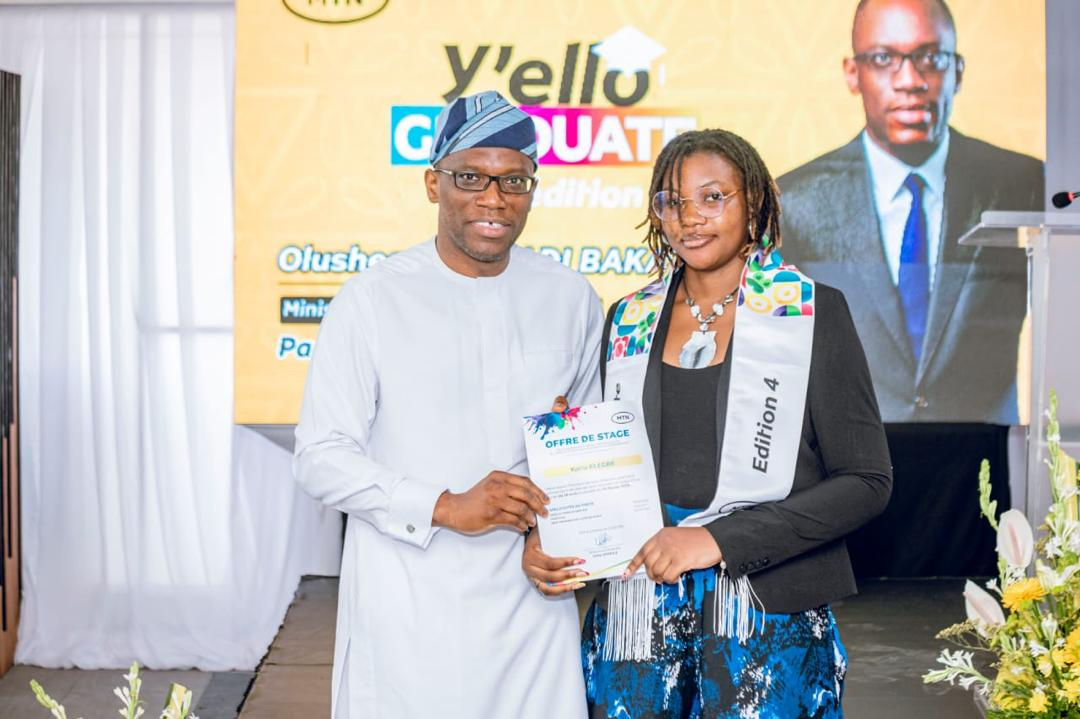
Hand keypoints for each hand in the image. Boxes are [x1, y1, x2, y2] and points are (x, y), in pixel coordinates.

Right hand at [433, 471, 548, 533]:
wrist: (454, 509)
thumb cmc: (474, 499)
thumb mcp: (490, 485)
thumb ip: (507, 487)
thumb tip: (530, 496)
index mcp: (499, 477)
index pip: (525, 482)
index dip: (538, 491)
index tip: (546, 500)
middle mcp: (497, 486)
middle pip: (526, 494)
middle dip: (538, 505)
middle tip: (544, 512)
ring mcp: (494, 500)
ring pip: (521, 508)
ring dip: (530, 517)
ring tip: (532, 522)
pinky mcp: (491, 514)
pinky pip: (513, 520)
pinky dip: (520, 524)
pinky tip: (522, 527)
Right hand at [522, 527, 586, 595]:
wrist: (528, 538)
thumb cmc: (537, 536)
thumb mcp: (543, 534)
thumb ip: (556, 540)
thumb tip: (576, 545)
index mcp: (530, 556)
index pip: (550, 563)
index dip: (565, 563)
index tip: (578, 560)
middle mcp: (529, 568)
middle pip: (550, 577)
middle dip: (568, 575)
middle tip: (581, 572)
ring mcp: (531, 577)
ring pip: (548, 589)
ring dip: (565, 587)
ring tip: (578, 583)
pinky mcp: (536, 582)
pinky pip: (548, 591)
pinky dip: (560, 590)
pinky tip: (571, 586)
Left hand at [624, 527, 722, 583]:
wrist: (715, 539)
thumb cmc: (697, 540)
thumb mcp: (676, 538)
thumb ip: (664, 547)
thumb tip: (654, 564)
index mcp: (661, 535)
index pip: (642, 551)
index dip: (633, 564)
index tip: (626, 573)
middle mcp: (664, 542)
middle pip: (648, 564)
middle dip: (652, 574)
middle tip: (658, 577)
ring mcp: (672, 551)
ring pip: (657, 571)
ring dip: (661, 578)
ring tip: (669, 577)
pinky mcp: (681, 560)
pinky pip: (668, 576)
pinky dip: (671, 580)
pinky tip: (677, 577)